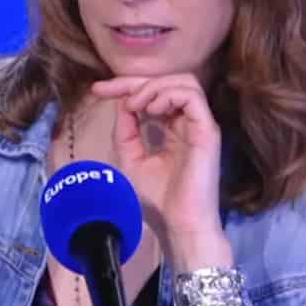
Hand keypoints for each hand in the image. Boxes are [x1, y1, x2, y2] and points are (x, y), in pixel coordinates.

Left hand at [89, 73, 224, 242]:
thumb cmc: (158, 199)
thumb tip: (123, 102)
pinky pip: (192, 95)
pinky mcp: (207, 130)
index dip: (124, 85)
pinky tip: (151, 111)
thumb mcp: (131, 159)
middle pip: (168, 80)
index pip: (153, 93)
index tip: (97, 89)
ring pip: (184, 81)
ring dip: (153, 87)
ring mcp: (200, 125)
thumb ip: (126, 130)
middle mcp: (188, 122)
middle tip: (111, 92)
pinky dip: (168, 95)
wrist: (178, 225)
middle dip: (135, 81)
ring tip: (136, 106)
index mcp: (173, 128)